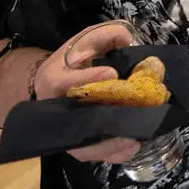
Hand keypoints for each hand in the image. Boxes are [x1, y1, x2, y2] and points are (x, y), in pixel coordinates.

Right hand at [36, 21, 140, 163]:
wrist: (53, 82)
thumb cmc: (71, 61)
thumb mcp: (84, 41)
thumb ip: (104, 36)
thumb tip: (127, 38)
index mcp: (53, 80)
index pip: (66, 83)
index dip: (88, 79)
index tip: (112, 73)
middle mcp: (55, 109)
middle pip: (78, 120)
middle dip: (106, 118)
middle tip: (133, 113)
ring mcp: (65, 129)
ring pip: (85, 144)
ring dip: (112, 142)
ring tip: (136, 137)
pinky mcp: (75, 143)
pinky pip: (92, 153)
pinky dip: (112, 152)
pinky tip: (132, 146)